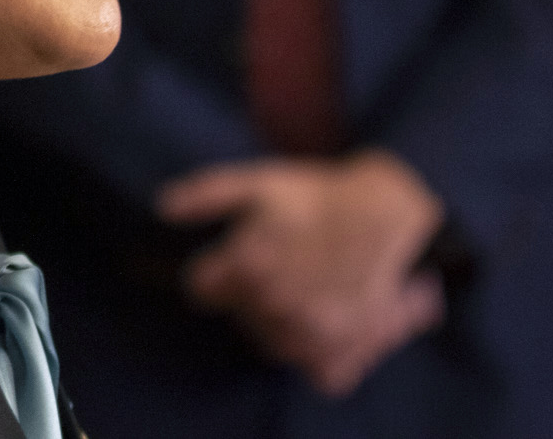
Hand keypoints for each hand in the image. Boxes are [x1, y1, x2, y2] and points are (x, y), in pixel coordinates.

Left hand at [157, 150, 447, 396]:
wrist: (388, 210)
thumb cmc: (317, 196)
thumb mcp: (256, 181)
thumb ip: (206, 194)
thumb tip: (163, 208)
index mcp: (246, 268)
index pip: (201, 289)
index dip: (216, 271)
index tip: (236, 258)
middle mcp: (275, 308)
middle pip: (239, 317)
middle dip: (251, 294)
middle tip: (281, 265)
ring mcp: (311, 335)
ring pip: (273, 345)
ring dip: (280, 323)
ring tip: (303, 289)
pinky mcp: (344, 354)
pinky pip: (318, 371)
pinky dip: (320, 354)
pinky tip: (328, 321)